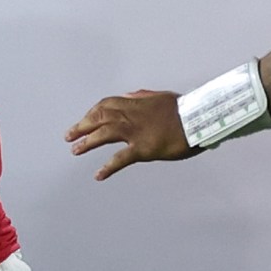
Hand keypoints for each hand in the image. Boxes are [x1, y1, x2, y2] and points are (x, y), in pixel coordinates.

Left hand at [66, 90, 194, 179]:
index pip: (106, 105)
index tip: (84, 120)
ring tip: (75, 151)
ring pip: (103, 135)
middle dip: (82, 127)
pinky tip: (98, 174)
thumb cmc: (185, 110)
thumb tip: (129, 95)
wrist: (200, 119)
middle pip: (98, 118)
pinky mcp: (144, 148)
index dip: (91, 113)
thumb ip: (143, 97)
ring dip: (87, 143)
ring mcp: (136, 132)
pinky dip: (108, 167)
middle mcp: (131, 116)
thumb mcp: (161, 97)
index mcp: (136, 103)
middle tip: (69, 136)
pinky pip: (121, 158)